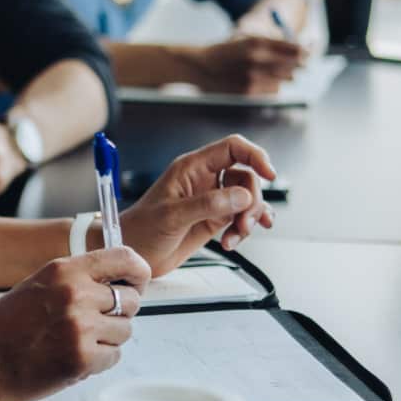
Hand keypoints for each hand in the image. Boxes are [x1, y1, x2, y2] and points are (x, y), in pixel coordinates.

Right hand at [0, 246, 148, 400]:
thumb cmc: (5, 327)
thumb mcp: (39, 285)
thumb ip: (77, 278)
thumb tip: (118, 280)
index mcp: (64, 270)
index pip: (125, 258)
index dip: (138, 272)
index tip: (136, 282)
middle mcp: (75, 294)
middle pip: (131, 299)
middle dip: (119, 312)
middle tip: (94, 321)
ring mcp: (80, 327)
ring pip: (125, 330)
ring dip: (108, 338)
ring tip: (75, 340)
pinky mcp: (82, 358)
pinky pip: (114, 357)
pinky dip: (98, 360)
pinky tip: (70, 356)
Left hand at [120, 135, 275, 275]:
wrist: (131, 253)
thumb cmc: (141, 229)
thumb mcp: (173, 216)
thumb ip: (208, 204)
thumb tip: (242, 196)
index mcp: (192, 168)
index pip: (232, 148)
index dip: (254, 156)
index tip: (269, 173)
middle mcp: (204, 180)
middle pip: (246, 176)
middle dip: (252, 200)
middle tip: (244, 222)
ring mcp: (211, 200)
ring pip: (247, 198)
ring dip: (250, 217)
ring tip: (237, 235)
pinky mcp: (213, 219)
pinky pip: (241, 217)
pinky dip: (245, 229)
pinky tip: (235, 240)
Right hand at [185, 36, 305, 95]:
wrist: (198, 65)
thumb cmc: (226, 51)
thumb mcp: (248, 40)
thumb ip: (273, 45)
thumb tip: (302, 52)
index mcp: (257, 41)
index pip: (294, 49)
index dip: (305, 52)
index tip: (308, 54)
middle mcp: (256, 59)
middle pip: (293, 66)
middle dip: (298, 66)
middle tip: (300, 66)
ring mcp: (252, 77)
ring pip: (284, 80)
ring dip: (283, 78)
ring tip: (271, 72)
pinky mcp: (248, 92)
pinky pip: (273, 91)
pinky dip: (272, 87)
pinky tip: (261, 82)